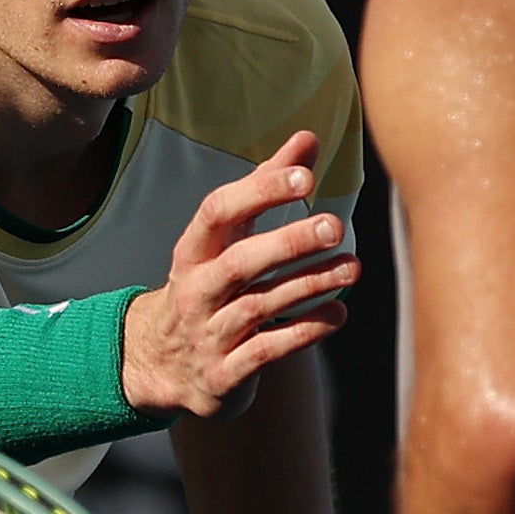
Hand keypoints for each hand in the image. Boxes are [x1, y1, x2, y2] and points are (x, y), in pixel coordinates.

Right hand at [120, 132, 357, 419]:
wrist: (162, 366)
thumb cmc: (209, 286)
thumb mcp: (226, 239)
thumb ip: (265, 187)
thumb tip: (308, 139)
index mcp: (192, 251)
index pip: (217, 212)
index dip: (259, 192)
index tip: (304, 177)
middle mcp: (195, 291)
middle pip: (238, 261)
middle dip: (287, 242)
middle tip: (334, 226)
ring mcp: (208, 334)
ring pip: (259, 306)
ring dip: (309, 284)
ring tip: (352, 267)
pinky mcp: (224, 374)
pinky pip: (267, 351)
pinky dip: (305, 331)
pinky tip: (338, 314)